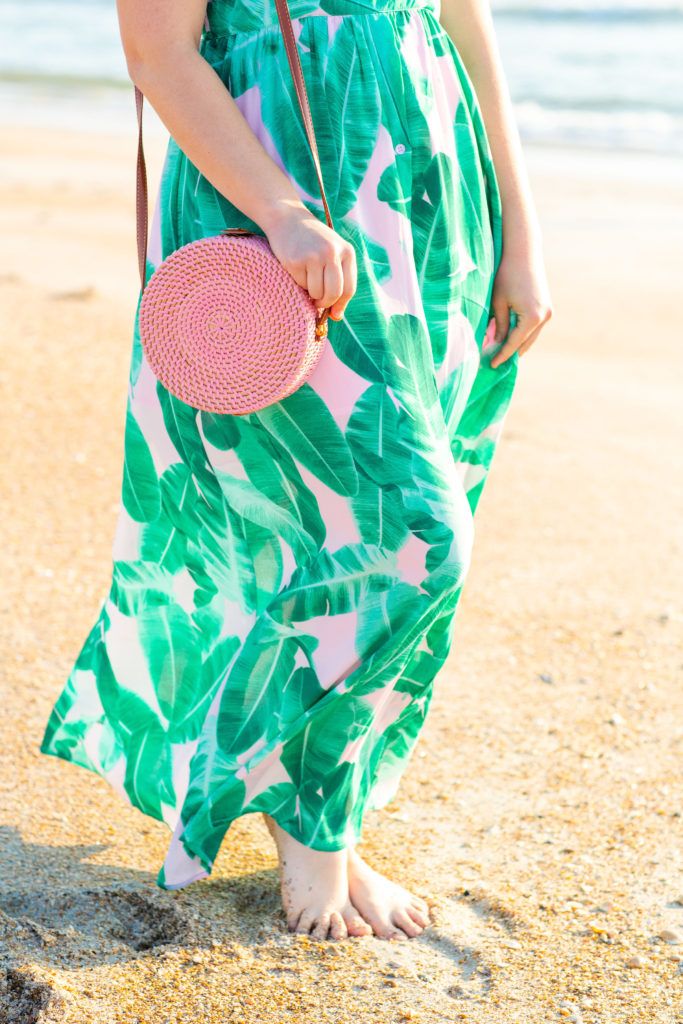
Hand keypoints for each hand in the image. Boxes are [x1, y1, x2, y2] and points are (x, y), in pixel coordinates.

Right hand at [263, 202, 357, 320]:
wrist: (288, 219)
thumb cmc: (313, 241)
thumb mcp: (333, 254)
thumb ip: (339, 281)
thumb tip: (337, 317)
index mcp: (347, 251)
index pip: (349, 289)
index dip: (341, 305)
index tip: (334, 313)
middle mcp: (332, 252)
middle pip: (334, 293)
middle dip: (325, 303)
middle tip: (318, 302)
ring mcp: (313, 256)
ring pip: (316, 292)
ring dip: (310, 293)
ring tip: (307, 278)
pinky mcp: (295, 260)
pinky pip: (300, 285)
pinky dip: (298, 283)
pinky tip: (297, 268)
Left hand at [489, 236, 553, 368]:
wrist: (524, 253)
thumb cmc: (506, 275)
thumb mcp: (498, 302)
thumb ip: (499, 325)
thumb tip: (497, 342)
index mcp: (532, 317)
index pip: (514, 343)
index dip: (502, 355)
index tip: (492, 365)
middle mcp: (544, 317)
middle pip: (525, 344)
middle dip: (510, 354)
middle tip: (496, 363)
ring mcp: (548, 313)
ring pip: (531, 338)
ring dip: (518, 346)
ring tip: (503, 355)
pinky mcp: (547, 308)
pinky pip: (534, 329)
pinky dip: (523, 336)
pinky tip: (511, 340)